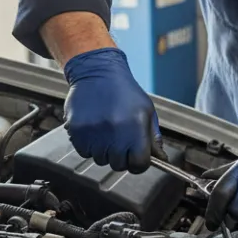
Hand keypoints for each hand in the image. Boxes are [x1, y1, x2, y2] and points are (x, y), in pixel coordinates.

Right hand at [62, 47, 159, 172]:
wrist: (97, 72)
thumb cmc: (124, 91)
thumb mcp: (146, 111)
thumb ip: (153, 137)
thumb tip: (160, 159)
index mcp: (135, 128)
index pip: (139, 164)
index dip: (139, 162)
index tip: (136, 156)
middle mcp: (114, 133)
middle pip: (119, 165)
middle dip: (121, 156)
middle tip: (119, 139)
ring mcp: (93, 133)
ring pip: (100, 160)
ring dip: (104, 151)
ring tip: (105, 131)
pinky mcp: (77, 131)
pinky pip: (84, 152)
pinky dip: (89, 145)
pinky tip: (94, 129)